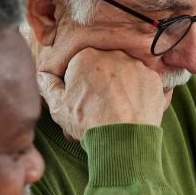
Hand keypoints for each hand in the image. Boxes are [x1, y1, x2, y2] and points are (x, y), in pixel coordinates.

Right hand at [35, 47, 171, 138]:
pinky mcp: (153, 79)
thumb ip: (48, 87)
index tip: (81, 99)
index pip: (80, 64)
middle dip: (101, 82)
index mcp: (86, 56)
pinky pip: (144, 83)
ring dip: (121, 87)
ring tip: (117, 111)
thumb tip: (42, 77)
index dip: (79, 83)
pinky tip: (133, 110)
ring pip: (125, 73)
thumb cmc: (88, 123)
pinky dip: (139, 94)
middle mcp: (113, 55)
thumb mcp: (58, 107)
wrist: (122, 139)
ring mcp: (136, 66)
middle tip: (99, 106)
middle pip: (104, 66)